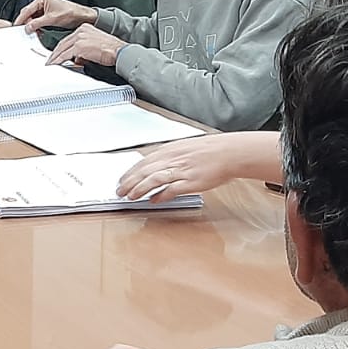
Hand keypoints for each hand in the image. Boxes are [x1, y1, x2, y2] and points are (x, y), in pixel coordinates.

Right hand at [14, 0, 95, 33]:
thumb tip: (27, 27)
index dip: (21, 19)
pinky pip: (38, 19)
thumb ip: (37, 23)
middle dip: (26, 22)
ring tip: (32, 31)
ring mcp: (45, 7)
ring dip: (32, 24)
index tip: (16, 26)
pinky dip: (37, 25)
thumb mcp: (51, 19)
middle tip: (24, 30)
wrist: (82, 16)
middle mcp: (43, 1)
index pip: (27, 9)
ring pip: (33, 17)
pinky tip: (38, 29)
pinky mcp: (48, 12)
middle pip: (29, 13)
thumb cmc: (71, 13)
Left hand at [47, 24, 125, 67]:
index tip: (56, 54)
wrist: (120, 52)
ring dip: (55, 58)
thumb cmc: (112, 50)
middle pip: (63, 43)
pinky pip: (66, 55)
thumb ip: (84, 48)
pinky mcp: (79, 47)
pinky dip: (59, 61)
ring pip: (62, 49)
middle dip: (55, 53)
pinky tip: (56, 65)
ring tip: (51, 64)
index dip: (61, 48)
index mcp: (84, 28)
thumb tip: (76, 59)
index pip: (68, 39)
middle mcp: (81, 31)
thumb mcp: (95, 44)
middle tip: (50, 60)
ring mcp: (79, 38)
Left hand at [117, 132, 285, 199]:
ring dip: (139, 189)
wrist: (228, 152)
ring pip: (154, 180)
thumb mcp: (183, 148)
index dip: (129, 172)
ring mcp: (181, 170)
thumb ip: (168, 157)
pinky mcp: (191, 181)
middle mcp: (172, 159)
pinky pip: (171, 189)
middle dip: (129, 182)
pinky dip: (161, 195)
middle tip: (119, 191)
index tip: (121, 180)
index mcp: (168, 150)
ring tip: (130, 197)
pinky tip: (153, 201)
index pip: (142, 162)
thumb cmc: (208, 151)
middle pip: (144, 171)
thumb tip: (154, 167)